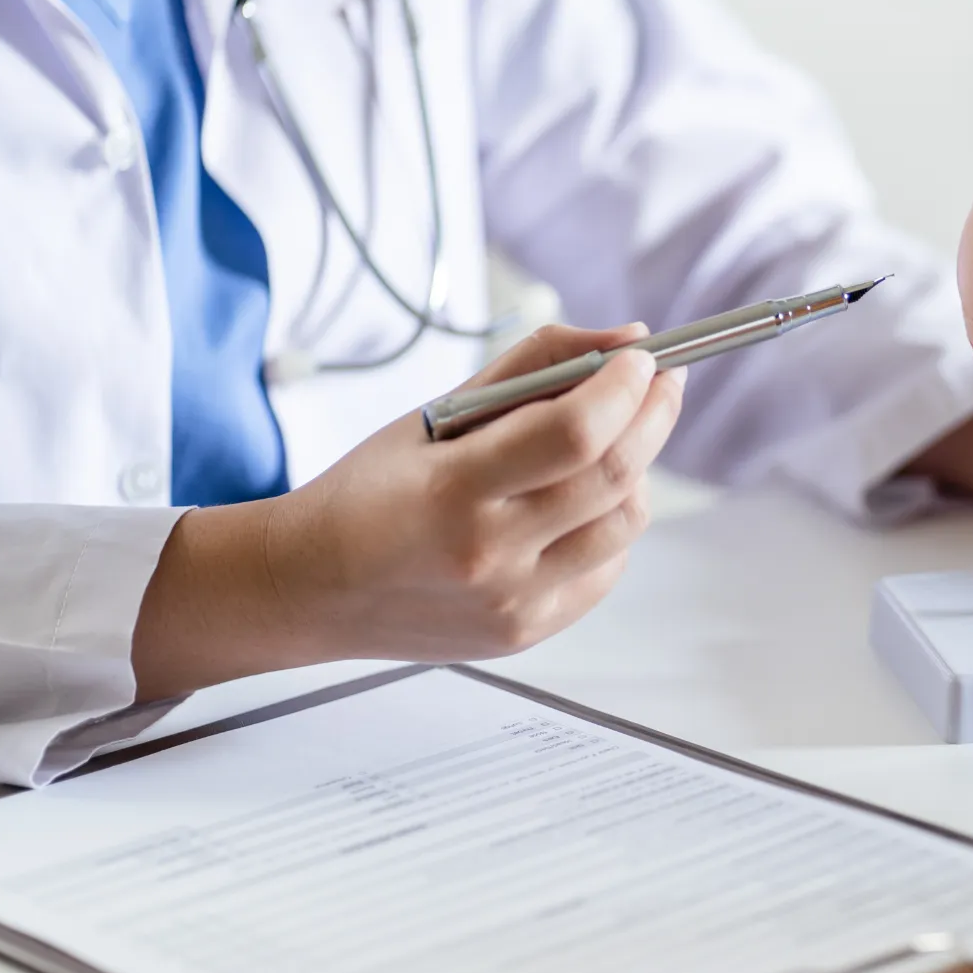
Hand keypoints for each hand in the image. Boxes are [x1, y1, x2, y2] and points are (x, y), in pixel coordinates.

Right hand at [133, 324, 684, 698]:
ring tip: (611, 443)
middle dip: (654, 415)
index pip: (576, 432)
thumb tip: (627, 341)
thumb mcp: (437, 413)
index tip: (644, 358)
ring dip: (636, 470)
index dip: (626, 388)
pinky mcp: (527, 631)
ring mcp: (513, 602)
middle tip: (661, 382)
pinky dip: (609, 524)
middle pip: (614, 475)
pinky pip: (607, 568)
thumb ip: (534, 366)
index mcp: (454, 490)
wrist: (311, 588)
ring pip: (626, 524)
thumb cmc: (371, 491)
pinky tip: (578, 503)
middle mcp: (489, 554)